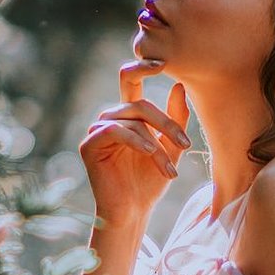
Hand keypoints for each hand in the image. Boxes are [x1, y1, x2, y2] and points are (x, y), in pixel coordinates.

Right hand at [81, 65, 189, 239]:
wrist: (133, 212)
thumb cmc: (150, 182)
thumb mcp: (171, 148)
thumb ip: (176, 119)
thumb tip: (179, 86)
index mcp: (127, 115)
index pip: (132, 81)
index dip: (144, 67)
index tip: (163, 62)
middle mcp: (110, 118)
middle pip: (139, 104)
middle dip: (166, 123)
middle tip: (185, 145)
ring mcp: (96, 130)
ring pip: (132, 120)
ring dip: (156, 143)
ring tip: (169, 168)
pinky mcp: (89, 145)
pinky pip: (115, 131)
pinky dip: (136, 141)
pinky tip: (150, 154)